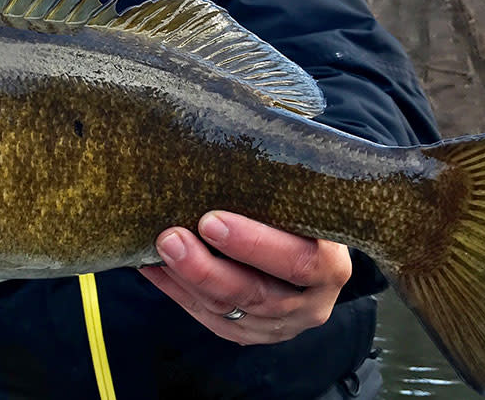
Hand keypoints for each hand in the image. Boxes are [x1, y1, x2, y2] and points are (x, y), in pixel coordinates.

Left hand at [139, 210, 350, 344]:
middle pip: (256, 295)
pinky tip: (152, 268)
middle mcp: (311, 303)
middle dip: (206, 268)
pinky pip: (208, 318)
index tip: (211, 221)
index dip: (254, 245)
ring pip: (227, 311)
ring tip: (156, 250)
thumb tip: (226, 150)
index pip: (298, 261)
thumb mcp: (303, 200)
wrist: (311, 244)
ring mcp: (280, 325)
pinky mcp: (250, 333)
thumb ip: (277, 189)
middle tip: (170, 238)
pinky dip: (177, 292)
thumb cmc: (301, 211)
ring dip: (185, 280)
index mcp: (331, 266)